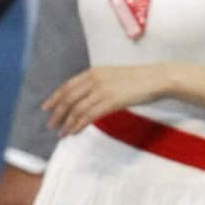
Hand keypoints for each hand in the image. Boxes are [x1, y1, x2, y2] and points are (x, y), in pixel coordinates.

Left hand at [40, 63, 168, 135]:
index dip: (54, 98)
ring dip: (66, 122)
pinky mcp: (111, 101)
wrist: (158, 78)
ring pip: (76, 108)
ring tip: (61, 133)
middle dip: (57, 113)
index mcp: (94, 72)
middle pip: (68, 98)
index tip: (46, 108)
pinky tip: (73, 131)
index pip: (68, 86)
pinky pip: (88, 115)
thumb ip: (98, 83)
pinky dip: (78, 125)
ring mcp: (102, 90)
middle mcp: (95, 79)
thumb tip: (86, 97)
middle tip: (50, 124)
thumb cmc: (138, 80)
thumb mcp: (113, 76)